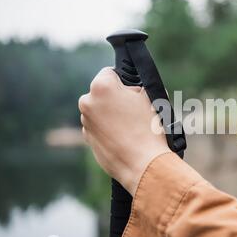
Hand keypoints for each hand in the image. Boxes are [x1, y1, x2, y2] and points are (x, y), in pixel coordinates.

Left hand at [78, 67, 169, 195]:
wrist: (143, 164)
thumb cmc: (149, 129)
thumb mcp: (151, 98)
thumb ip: (137, 87)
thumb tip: (132, 88)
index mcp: (102, 87)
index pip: (110, 73)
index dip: (123, 81)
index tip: (133, 91)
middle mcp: (88, 102)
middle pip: (102, 92)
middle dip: (116, 98)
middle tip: (134, 110)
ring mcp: (85, 121)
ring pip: (99, 110)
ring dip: (111, 114)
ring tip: (131, 127)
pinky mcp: (87, 138)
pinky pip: (98, 127)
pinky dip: (108, 129)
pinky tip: (124, 138)